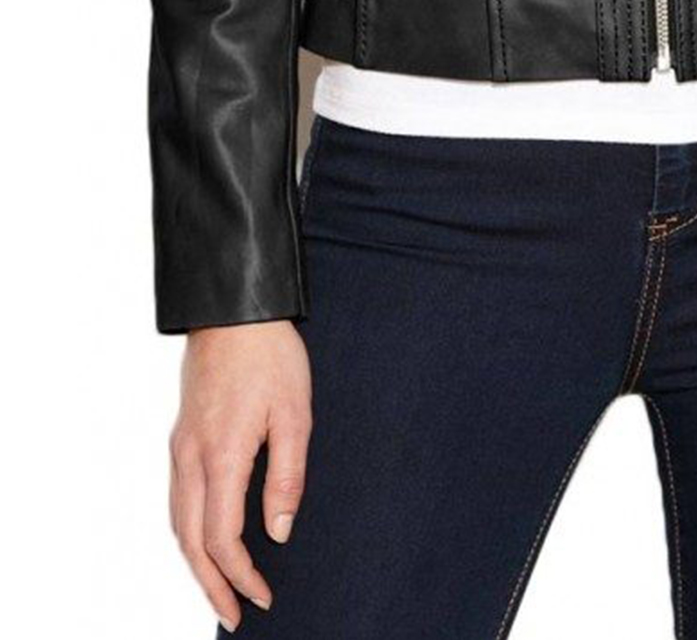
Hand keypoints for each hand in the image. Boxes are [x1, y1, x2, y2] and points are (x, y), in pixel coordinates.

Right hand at [170, 321, 311, 631]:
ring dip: (195, 563)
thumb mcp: (295, 413)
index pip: (222, 538)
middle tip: (234, 616)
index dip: (241, 575)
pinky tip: (204, 539)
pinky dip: (188, 531)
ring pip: (178, 522)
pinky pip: (177, 498)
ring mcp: (180, 446)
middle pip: (191, 541)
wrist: (234, 309)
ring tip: (219, 589)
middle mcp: (191, 457)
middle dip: (210, 585)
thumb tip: (279, 532)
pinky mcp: (181, 435)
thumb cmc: (270, 355)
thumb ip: (287, 476)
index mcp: (222, 455)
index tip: (263, 596)